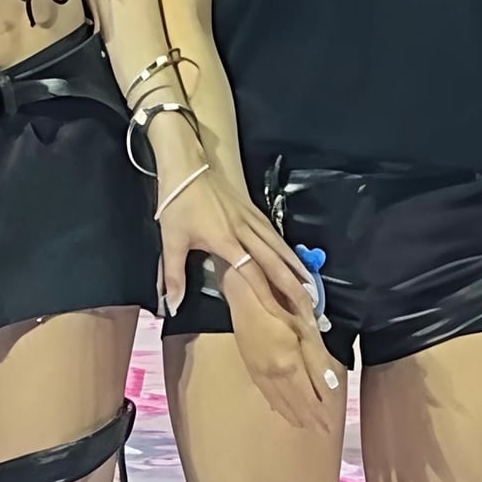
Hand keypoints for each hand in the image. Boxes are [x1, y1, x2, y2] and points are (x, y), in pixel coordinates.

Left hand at [157, 169, 338, 426]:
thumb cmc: (177, 204)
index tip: (282, 315)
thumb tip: (173, 307)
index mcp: (226, 240)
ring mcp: (251, 218)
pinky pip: (273, 233)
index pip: (252, 273)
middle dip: (292, 284)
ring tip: (310, 285)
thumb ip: (174, 276)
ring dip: (295, 266)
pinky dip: (286, 248)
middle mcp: (244, 230)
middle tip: (309, 305)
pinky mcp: (251, 209)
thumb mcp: (171, 240)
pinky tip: (292, 257)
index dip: (267, 295)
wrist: (186, 165)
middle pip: (274, 261)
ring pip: (278, 245)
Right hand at [226, 278, 341, 430]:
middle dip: (307, 419)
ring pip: (277, 400)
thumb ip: (317, 357)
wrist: (239, 294)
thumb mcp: (304, 326)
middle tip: (320, 432)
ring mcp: (258, 371)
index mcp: (288, 364)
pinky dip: (276, 404)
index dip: (318, 413)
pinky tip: (279, 407)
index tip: (328, 427)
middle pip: (292, 403)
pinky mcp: (249, 365)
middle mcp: (272, 374)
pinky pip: (265, 392)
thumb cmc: (277, 301)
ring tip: (303, 425)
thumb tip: (329, 385)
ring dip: (291, 414)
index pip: (307, 397)